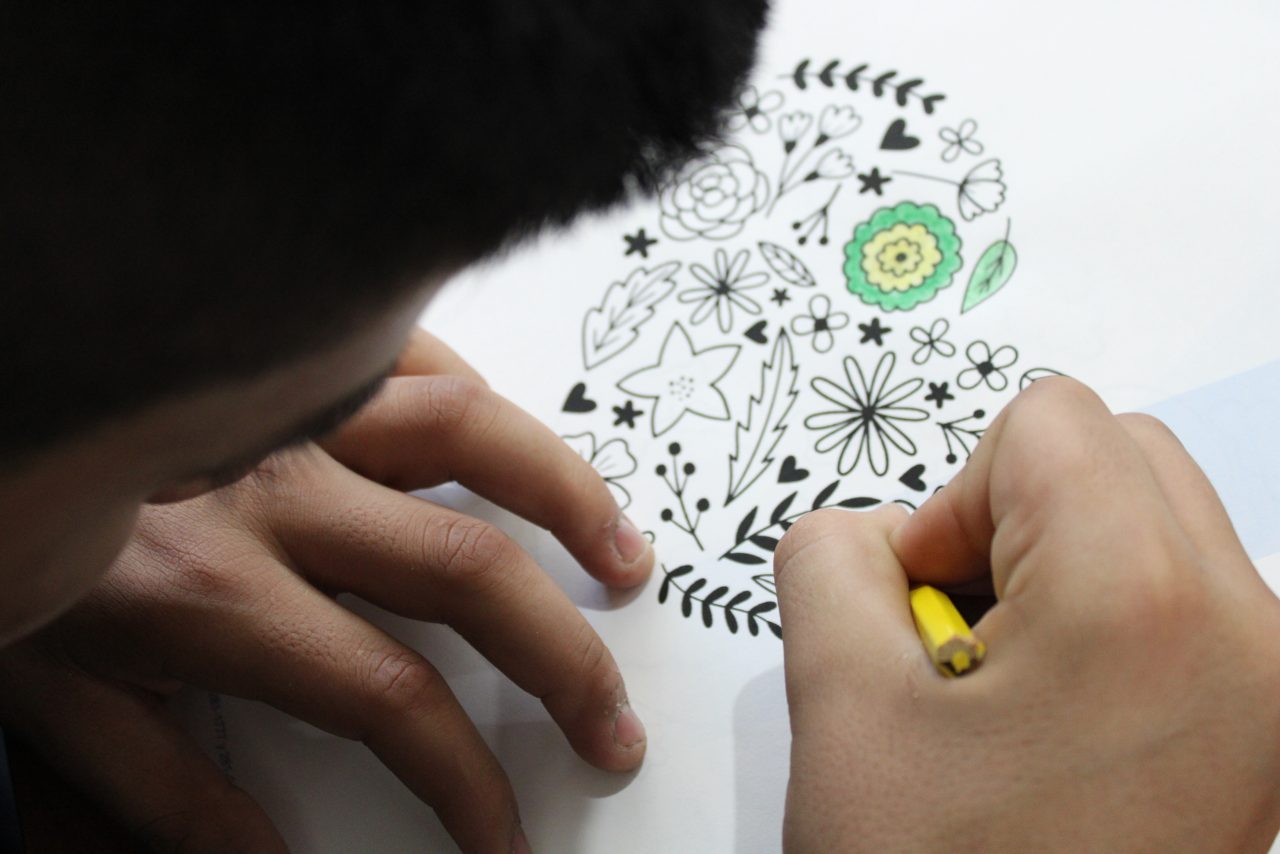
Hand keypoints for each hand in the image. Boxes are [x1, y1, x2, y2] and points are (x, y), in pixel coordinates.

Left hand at [0, 329, 652, 852]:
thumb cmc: (2, 566)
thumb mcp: (63, 707)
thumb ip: (172, 798)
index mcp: (213, 594)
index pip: (391, 699)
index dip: (467, 784)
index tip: (504, 833)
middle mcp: (273, 493)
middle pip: (468, 574)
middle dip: (565, 662)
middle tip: (612, 722)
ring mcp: (289, 410)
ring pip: (470, 435)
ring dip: (567, 500)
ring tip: (626, 561)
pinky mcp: (291, 361)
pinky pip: (413, 356)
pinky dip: (481, 397)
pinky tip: (518, 440)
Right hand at [775, 378, 1279, 852]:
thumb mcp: (842, 704)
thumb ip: (830, 559)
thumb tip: (870, 534)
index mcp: (1146, 601)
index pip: (1045, 421)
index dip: (952, 498)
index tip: (924, 602)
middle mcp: (1247, 633)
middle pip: (1114, 454)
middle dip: (1010, 520)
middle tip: (958, 634)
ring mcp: (1270, 686)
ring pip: (1150, 520)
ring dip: (1054, 568)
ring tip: (998, 691)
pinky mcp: (1261, 726)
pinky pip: (1178, 597)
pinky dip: (1099, 618)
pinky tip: (1045, 722)